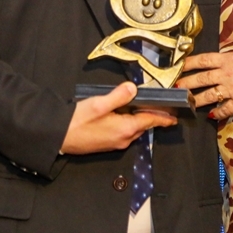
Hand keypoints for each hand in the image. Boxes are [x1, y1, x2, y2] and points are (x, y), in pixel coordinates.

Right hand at [61, 82, 176, 154]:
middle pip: (144, 126)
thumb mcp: (99, 104)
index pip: (150, 121)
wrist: (58, 137)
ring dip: (140, 121)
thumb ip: (118, 96)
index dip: (163, 118)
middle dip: (152, 118)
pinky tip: (123, 116)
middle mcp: (123, 139)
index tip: (174, 118)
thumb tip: (133, 88)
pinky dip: (129, 124)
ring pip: (134, 130)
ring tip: (143, 109)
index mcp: (125, 129)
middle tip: (160, 109)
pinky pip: (125, 133)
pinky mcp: (107, 144)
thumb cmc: (76, 122)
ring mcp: (115, 143)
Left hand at [178, 47, 232, 118]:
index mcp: (229, 59)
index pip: (203, 61)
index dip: (189, 63)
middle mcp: (227, 74)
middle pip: (201, 79)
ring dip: (197, 99)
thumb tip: (228, 59)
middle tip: (175, 87)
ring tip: (187, 102)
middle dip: (186, 83)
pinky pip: (226, 109)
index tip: (180, 66)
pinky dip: (218, 113)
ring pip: (209, 95)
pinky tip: (212, 115)